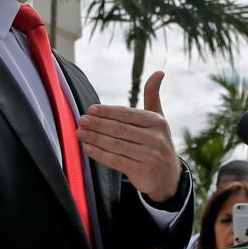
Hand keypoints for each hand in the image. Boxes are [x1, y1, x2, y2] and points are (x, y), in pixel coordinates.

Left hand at [77, 71, 180, 201]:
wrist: (167, 177)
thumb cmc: (157, 142)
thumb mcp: (158, 119)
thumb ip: (153, 96)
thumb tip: (159, 72)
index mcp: (157, 122)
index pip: (127, 114)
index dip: (107, 111)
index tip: (90, 109)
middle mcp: (155, 138)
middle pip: (119, 129)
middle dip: (97, 124)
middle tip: (81, 120)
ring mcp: (149, 156)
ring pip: (116, 145)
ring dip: (94, 138)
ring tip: (79, 133)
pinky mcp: (142, 171)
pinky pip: (116, 161)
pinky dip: (100, 154)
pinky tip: (87, 149)